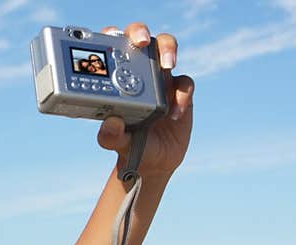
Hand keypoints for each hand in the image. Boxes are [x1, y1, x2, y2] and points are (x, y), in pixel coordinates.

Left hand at [96, 22, 194, 177]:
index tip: (110, 38)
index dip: (111, 36)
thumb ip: (110, 136)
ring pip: (167, 48)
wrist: (152, 162)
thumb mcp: (116, 143)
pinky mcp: (180, 91)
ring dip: (168, 50)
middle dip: (140, 32)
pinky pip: (185, 83)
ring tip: (167, 66)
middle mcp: (138, 73)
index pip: (111, 48)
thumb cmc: (128, 145)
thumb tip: (111, 124)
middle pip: (141, 38)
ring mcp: (161, 79)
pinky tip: (174, 114)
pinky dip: (182, 95)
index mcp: (116, 79)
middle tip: (141, 42)